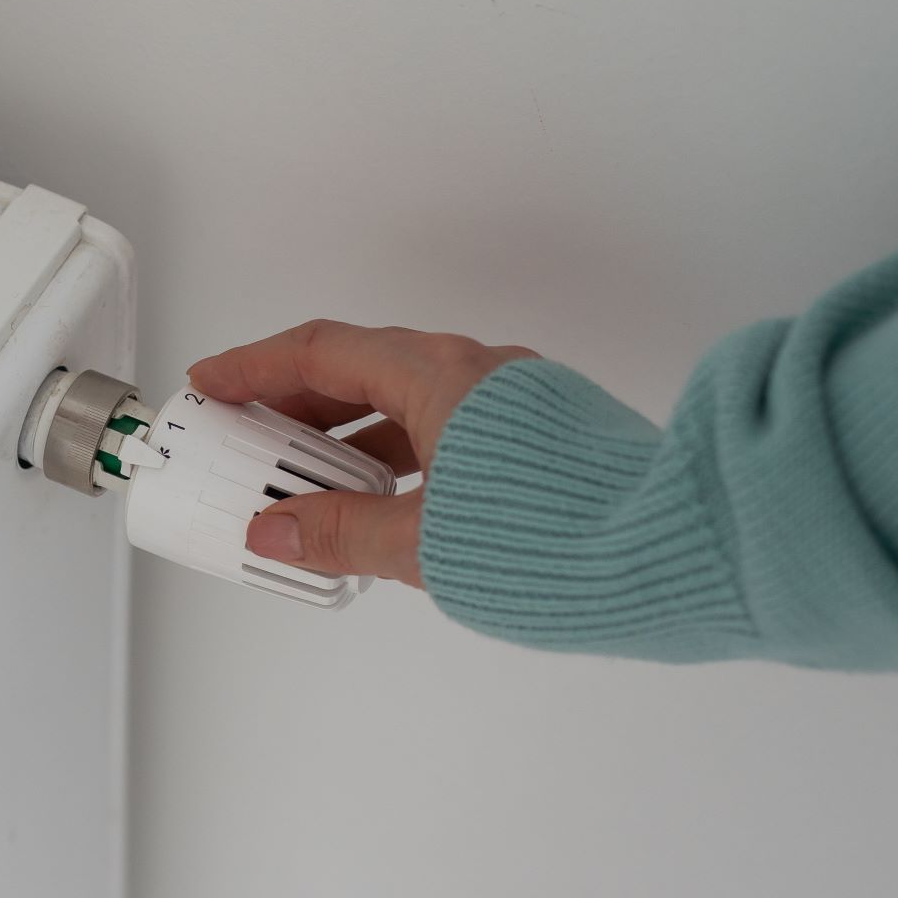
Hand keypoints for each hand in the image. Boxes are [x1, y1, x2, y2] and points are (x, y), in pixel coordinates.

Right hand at [187, 322, 537, 586]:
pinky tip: (384, 502)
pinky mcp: (546, 437)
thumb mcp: (425, 543)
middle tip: (245, 436)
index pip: (322, 352)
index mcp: (440, 376)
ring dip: (347, 436)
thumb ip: (340, 534)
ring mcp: (518, 402)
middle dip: (295, 404)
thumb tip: (273, 530)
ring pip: (409, 402)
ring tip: (303, 481)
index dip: (256, 367)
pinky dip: (398, 454)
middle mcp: (479, 372)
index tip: (210, 383)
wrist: (686, 544)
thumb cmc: (563, 533)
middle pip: (362, 371)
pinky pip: (447, 428)